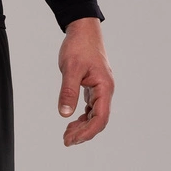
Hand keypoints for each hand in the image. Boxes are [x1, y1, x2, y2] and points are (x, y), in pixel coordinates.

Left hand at [57, 17, 112, 146]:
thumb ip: (68, 91)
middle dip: (83, 132)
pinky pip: (91, 107)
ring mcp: (100, 88)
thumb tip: (65, 115)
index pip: (100, 118)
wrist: (83, 29)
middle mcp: (105, 90)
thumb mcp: (71, 68)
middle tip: (66, 140)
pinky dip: (82, 116)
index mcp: (104, 87)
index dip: (87, 132)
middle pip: (98, 119)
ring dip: (82, 126)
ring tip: (67, 134)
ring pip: (95, 114)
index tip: (72, 139)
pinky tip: (72, 121)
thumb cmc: (79, 46)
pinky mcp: (94, 86)